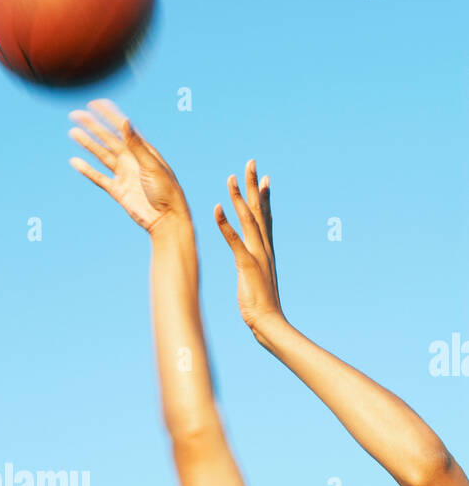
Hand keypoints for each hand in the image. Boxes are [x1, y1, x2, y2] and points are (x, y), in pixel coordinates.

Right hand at [68, 99, 190, 234]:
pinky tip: (75, 161)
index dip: (108, 115)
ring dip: (87, 144)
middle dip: (92, 126)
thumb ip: (136, 145)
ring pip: (101, 155)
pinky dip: (87, 170)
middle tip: (75, 115)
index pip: (122, 128)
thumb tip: (125, 122)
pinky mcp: (117, 190)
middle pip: (107, 138)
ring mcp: (123, 174)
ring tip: (73, 133)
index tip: (95, 103)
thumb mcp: (151, 165)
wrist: (167, 220)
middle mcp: (131, 159)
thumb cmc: (166, 191)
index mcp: (142, 150)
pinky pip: (98, 178)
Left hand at [214, 161, 283, 336]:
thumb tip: (252, 262)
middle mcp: (263, 247)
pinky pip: (235, 241)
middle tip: (250, 162)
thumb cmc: (261, 305)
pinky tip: (217, 209)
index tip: (263, 177)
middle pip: (258, 210)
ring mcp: (257, 255)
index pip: (266, 217)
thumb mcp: (257, 279)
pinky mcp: (247, 265)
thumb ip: (254, 266)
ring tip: (231, 178)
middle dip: (253, 185)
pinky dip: (226, 224)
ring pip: (248, 220)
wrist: (268, 323)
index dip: (264, 196)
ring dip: (239, 198)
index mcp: (265, 250)